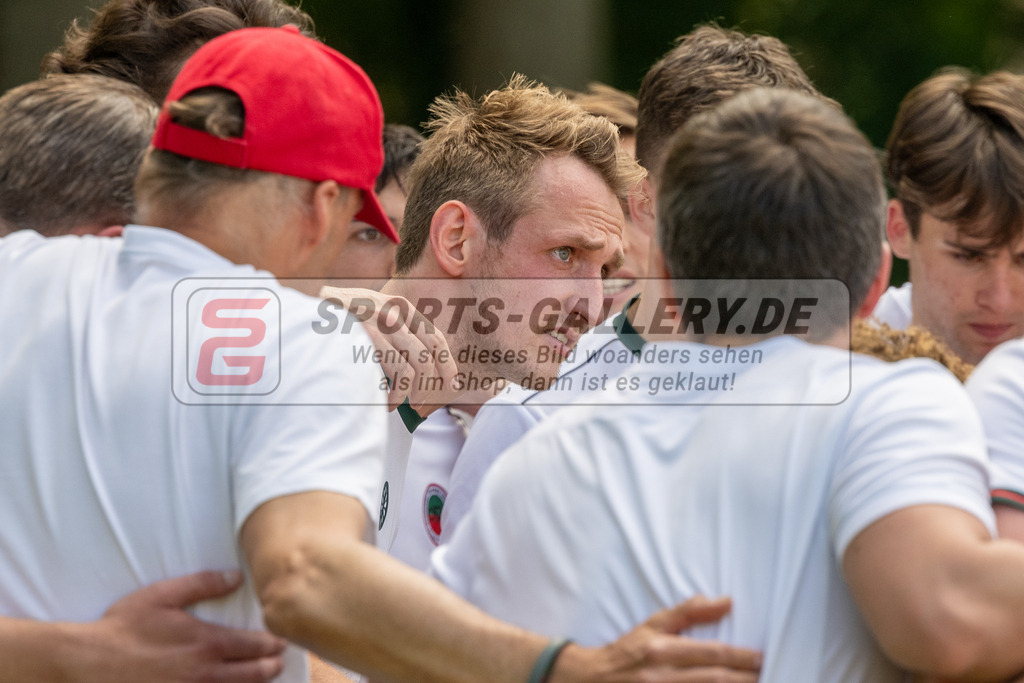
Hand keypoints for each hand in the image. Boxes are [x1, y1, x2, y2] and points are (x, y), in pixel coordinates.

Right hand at [72, 570, 285, 682]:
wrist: (87, 665)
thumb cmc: (124, 628)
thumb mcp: (163, 595)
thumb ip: (203, 584)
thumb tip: (236, 576)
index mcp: (207, 643)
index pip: (255, 646)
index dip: (273, 644)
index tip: (282, 641)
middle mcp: (206, 673)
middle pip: (254, 674)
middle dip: (271, 667)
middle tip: (280, 662)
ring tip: (264, 679)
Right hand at [320, 286, 458, 411]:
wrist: (299, 313)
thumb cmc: (334, 324)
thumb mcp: (368, 317)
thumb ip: (391, 332)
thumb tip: (419, 369)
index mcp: (398, 306)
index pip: (434, 336)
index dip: (447, 363)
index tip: (451, 383)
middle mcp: (394, 312)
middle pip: (430, 355)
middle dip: (431, 385)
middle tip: (420, 406)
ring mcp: (381, 323)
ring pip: (416, 368)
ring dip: (408, 395)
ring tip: (393, 405)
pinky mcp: (369, 337)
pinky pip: (398, 374)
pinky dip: (394, 395)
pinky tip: (383, 402)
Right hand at [555, 596, 761, 681]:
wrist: (592, 680)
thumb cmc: (629, 651)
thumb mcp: (653, 625)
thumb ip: (688, 612)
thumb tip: (727, 601)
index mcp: (661, 649)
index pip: (710, 654)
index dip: (740, 657)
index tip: (761, 657)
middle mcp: (661, 676)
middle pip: (713, 679)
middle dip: (744, 679)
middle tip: (767, 675)